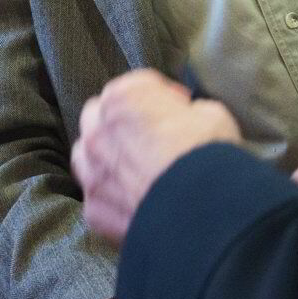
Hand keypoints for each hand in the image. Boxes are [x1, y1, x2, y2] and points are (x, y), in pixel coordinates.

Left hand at [72, 69, 242, 242]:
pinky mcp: (95, 209)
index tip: (177, 108)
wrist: (201, 212)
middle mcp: (99, 131)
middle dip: (121, 121)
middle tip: (150, 135)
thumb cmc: (207, 156)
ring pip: (86, 155)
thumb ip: (189, 111)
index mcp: (124, 97)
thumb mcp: (211, 114)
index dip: (160, 96)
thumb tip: (190, 118)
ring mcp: (92, 171)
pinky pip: (98, 198)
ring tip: (133, 169)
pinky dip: (112, 198)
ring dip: (105, 157)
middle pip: (99, 116)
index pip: (135, 86)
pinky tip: (133, 202)